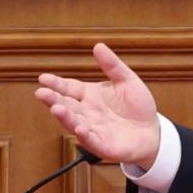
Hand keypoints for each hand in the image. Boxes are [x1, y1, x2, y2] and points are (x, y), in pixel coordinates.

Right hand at [35, 43, 163, 168]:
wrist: (152, 132)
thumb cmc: (138, 107)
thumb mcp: (127, 80)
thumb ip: (112, 66)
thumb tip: (98, 46)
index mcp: (89, 96)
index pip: (69, 88)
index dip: (56, 83)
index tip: (43, 78)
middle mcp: (87, 113)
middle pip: (67, 105)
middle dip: (53, 100)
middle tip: (41, 93)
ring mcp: (93, 130)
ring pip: (74, 123)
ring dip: (65, 117)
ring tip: (56, 109)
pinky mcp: (104, 146)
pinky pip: (92, 141)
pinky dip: (85, 136)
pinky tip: (80, 128)